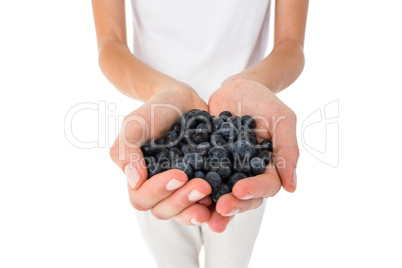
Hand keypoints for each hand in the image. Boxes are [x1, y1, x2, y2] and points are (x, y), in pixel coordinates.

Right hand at [110, 84, 212, 224]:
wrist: (182, 100)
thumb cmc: (155, 110)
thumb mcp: (135, 123)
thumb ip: (126, 149)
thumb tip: (134, 181)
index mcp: (140, 178)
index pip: (142, 198)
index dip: (159, 191)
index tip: (179, 174)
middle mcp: (160, 189)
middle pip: (164, 210)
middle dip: (183, 201)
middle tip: (203, 186)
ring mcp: (182, 189)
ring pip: (184, 212)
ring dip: (197, 208)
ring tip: (212, 193)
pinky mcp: (202, 184)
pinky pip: (207, 204)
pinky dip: (215, 206)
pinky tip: (226, 199)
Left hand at [207, 76, 298, 231]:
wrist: (237, 87)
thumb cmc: (264, 100)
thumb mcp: (281, 119)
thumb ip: (288, 150)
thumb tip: (292, 188)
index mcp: (269, 167)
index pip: (267, 186)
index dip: (255, 190)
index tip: (239, 190)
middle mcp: (247, 173)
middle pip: (243, 196)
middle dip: (233, 204)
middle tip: (220, 208)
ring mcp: (226, 169)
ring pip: (221, 192)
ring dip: (212, 205)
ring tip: (200, 213)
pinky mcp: (207, 161)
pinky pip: (200, 175)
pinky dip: (193, 185)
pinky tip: (182, 190)